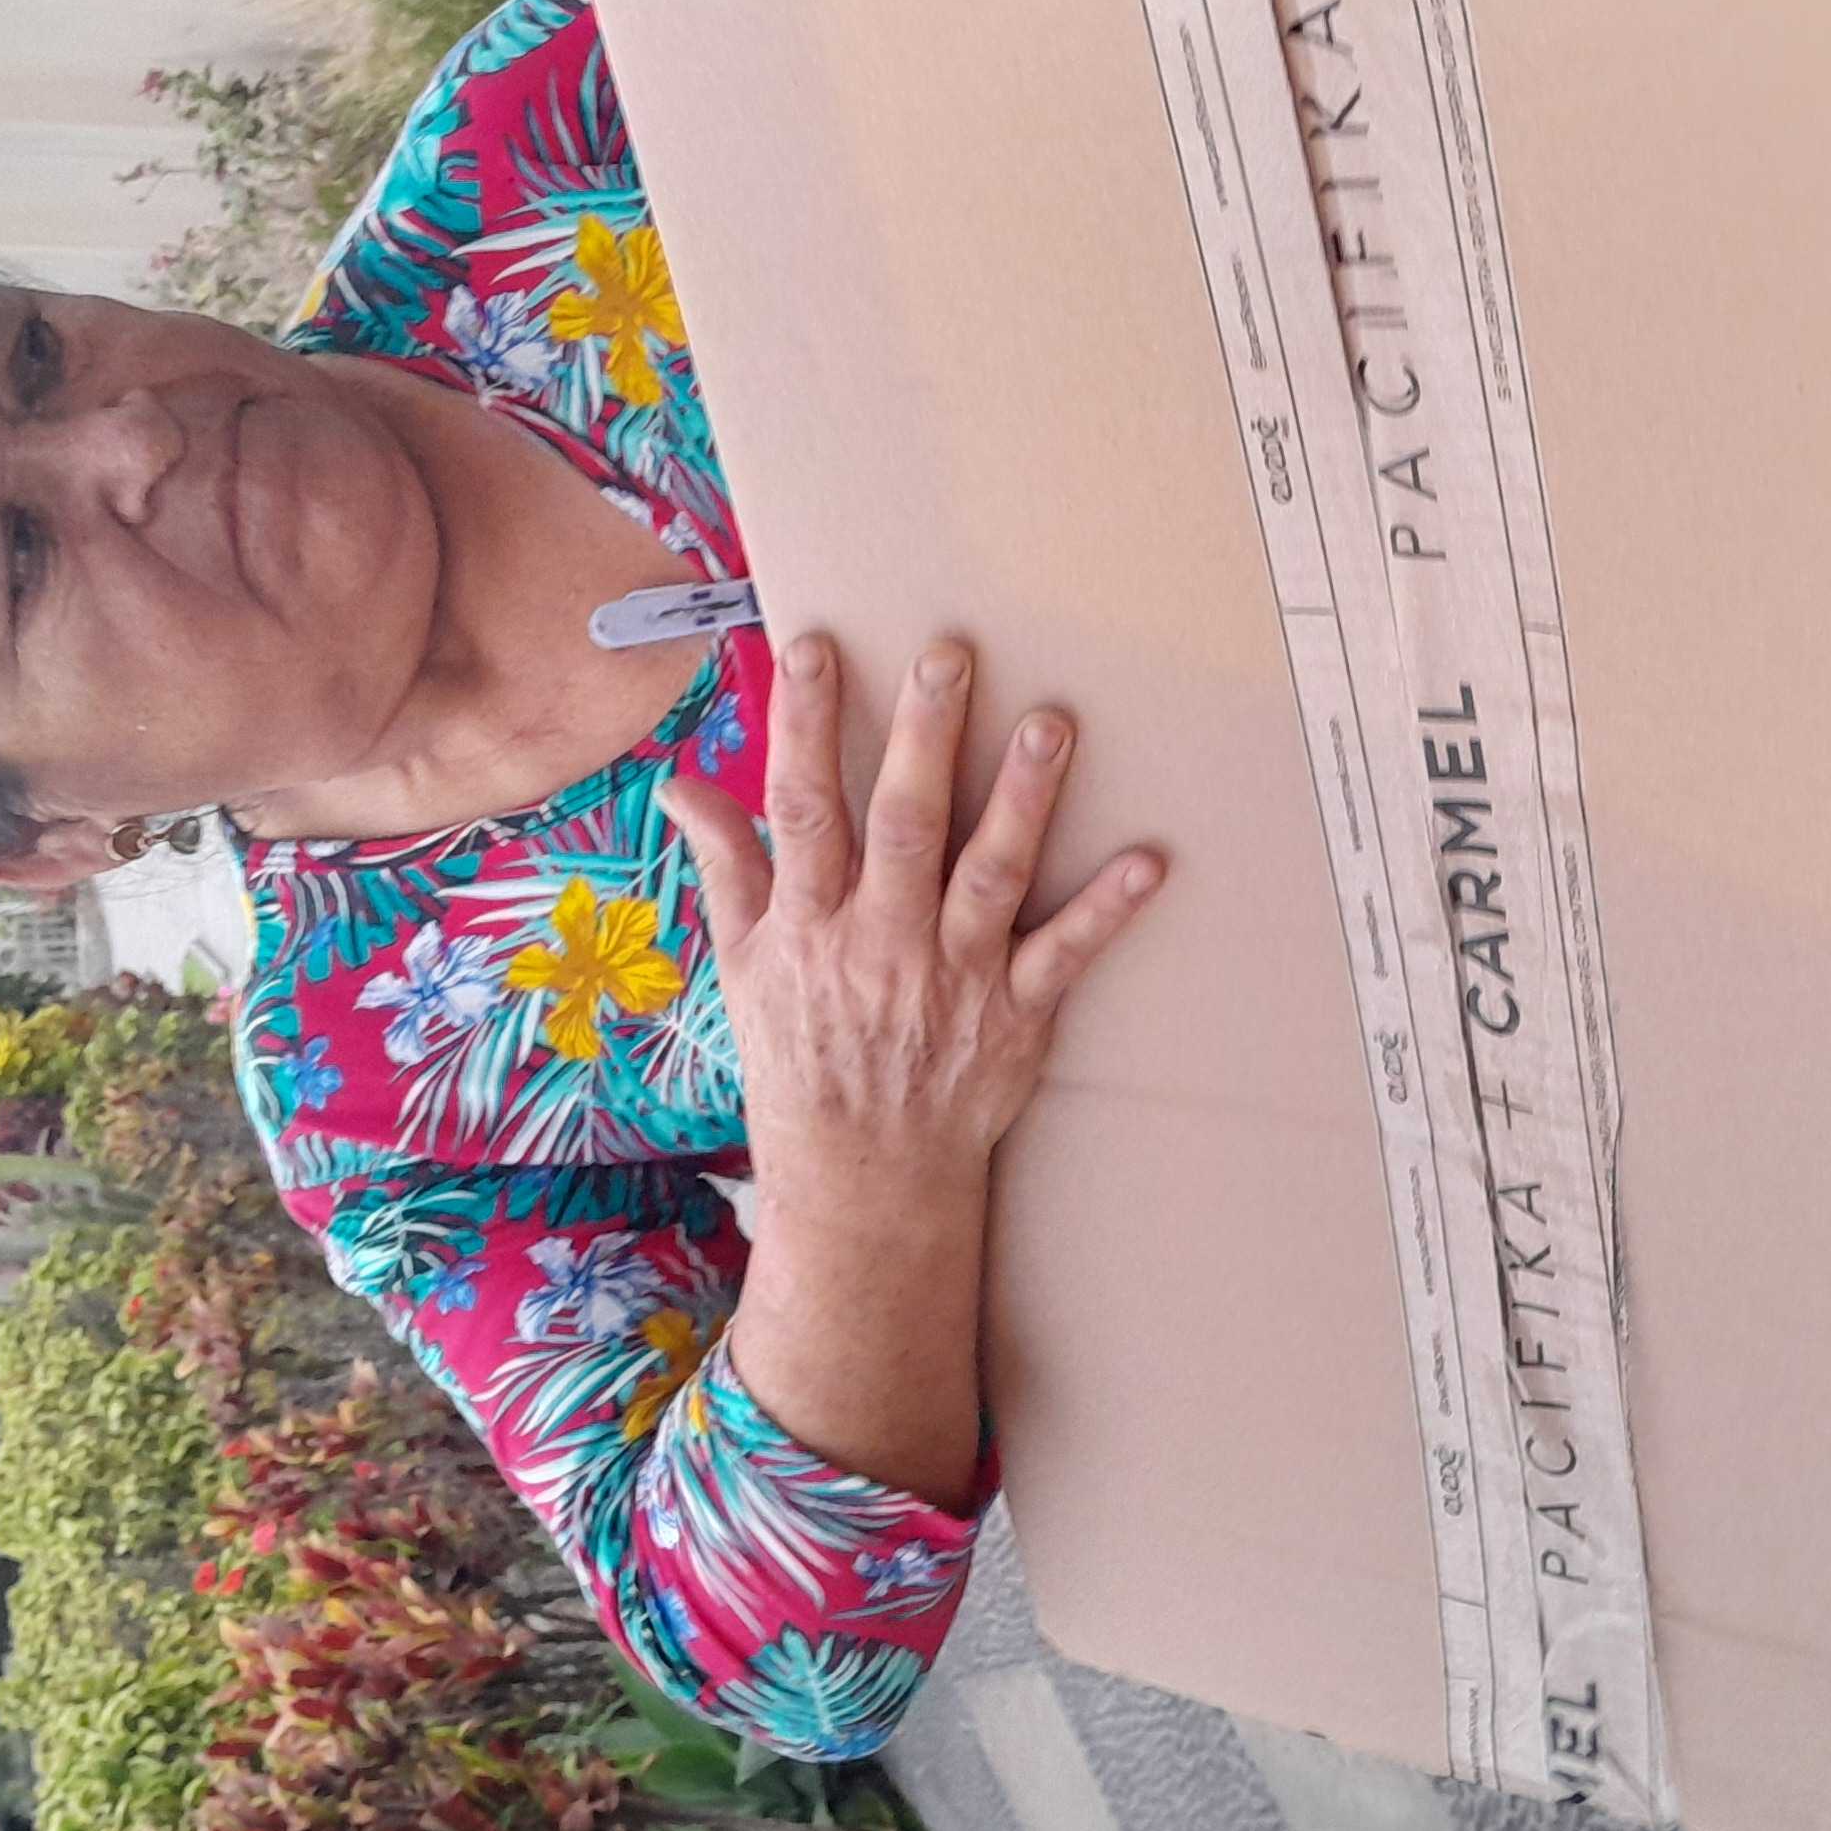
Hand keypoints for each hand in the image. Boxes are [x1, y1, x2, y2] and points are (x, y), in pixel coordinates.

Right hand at [660, 634, 1164, 1205]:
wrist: (861, 1181)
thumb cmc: (800, 1061)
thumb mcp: (742, 968)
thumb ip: (726, 866)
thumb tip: (681, 781)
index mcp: (807, 926)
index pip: (799, 809)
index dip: (802, 726)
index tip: (810, 648)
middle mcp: (879, 943)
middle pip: (901, 826)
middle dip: (922, 738)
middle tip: (949, 655)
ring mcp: (952, 977)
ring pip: (988, 874)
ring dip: (1022, 800)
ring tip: (1050, 725)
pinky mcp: (1015, 1015)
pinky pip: (1065, 954)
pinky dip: (1108, 910)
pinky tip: (1150, 861)